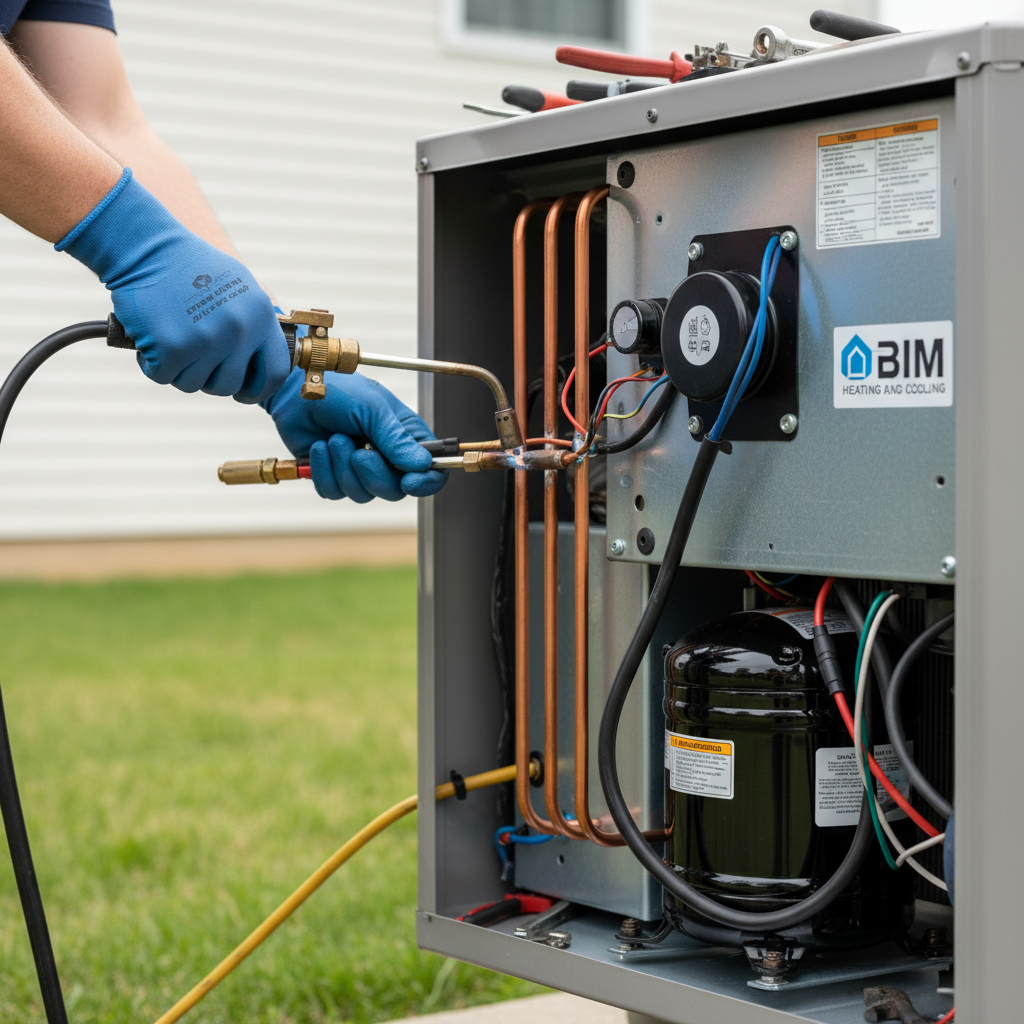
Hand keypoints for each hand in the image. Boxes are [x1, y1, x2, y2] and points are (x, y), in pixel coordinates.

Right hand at [56, 169, 289, 402]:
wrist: (146, 247)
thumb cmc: (191, 268)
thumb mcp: (241, 288)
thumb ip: (256, 324)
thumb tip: (265, 362)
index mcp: (261, 316)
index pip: (275, 372)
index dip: (260, 389)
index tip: (245, 392)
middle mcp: (239, 330)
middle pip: (229, 385)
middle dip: (210, 379)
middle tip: (194, 359)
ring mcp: (206, 340)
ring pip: (194, 384)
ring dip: (179, 370)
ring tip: (173, 340)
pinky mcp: (172, 347)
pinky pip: (163, 376)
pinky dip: (152, 364)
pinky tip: (151, 340)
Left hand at [264, 368, 448, 501]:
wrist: (295, 391)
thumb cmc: (337, 390)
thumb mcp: (373, 409)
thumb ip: (397, 439)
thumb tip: (422, 464)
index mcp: (406, 437)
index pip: (432, 471)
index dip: (426, 482)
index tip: (409, 481)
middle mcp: (386, 456)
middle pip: (394, 490)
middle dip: (373, 474)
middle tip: (358, 452)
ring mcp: (360, 469)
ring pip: (362, 494)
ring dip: (343, 468)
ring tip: (335, 438)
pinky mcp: (333, 475)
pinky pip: (334, 491)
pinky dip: (323, 470)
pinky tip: (319, 447)